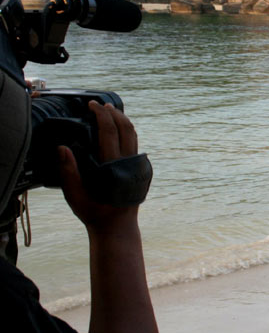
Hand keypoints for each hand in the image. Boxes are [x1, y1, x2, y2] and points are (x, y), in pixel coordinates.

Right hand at [58, 101, 138, 230]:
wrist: (118, 228)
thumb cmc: (94, 212)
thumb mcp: (75, 195)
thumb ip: (68, 172)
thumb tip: (62, 147)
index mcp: (113, 166)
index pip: (109, 131)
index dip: (101, 114)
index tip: (92, 105)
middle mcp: (130, 164)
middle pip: (126, 128)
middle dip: (114, 113)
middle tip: (101, 105)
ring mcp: (139, 167)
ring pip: (134, 136)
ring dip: (123, 121)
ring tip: (111, 112)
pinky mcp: (143, 171)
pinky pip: (136, 146)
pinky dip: (128, 133)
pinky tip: (118, 132)